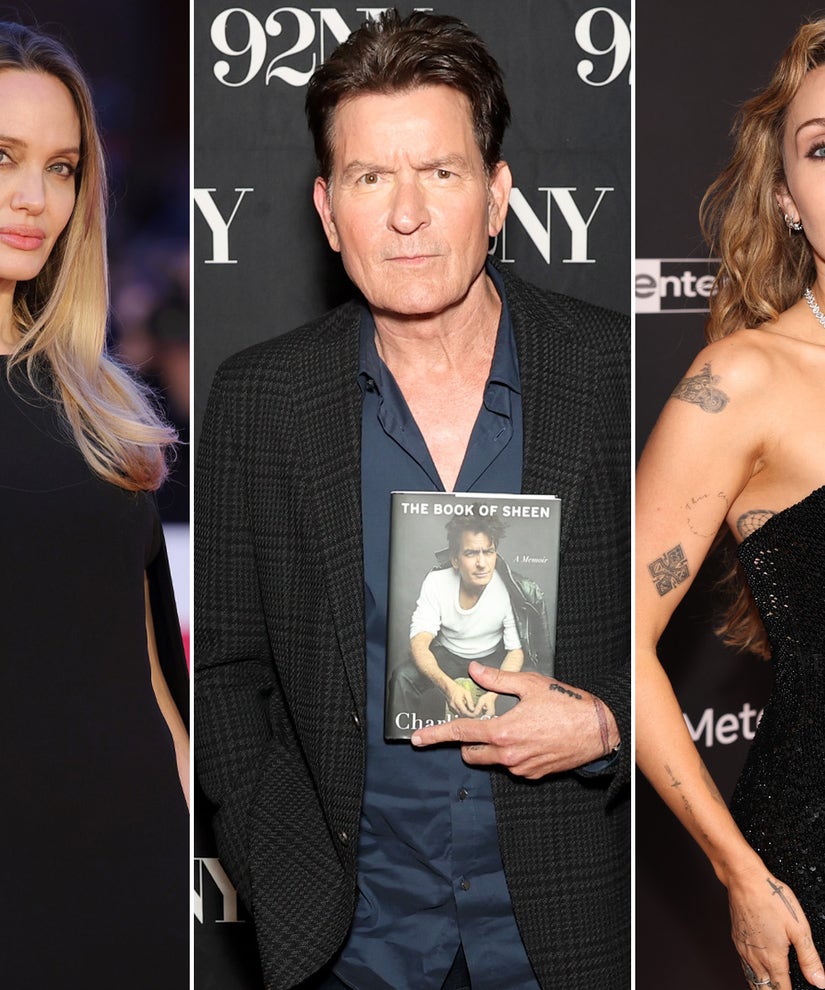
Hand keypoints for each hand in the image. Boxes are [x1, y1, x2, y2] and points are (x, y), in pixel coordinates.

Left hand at [411, 661, 618, 777]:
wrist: (598, 730)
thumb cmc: (566, 705)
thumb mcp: (531, 685)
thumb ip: (498, 680)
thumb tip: (474, 671)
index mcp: (503, 732)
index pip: (461, 734)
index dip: (436, 735)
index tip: (418, 739)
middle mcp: (509, 755)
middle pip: (471, 753)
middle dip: (468, 741)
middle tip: (482, 723)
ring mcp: (521, 768)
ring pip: (491, 760)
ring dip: (492, 746)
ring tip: (515, 725)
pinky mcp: (534, 774)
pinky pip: (512, 765)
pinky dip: (512, 752)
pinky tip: (530, 736)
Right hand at [727, 862, 824, 989]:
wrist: (744, 879)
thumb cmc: (771, 898)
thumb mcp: (799, 928)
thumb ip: (809, 958)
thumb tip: (819, 981)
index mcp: (773, 958)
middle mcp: (755, 957)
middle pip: (763, 989)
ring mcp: (743, 948)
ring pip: (751, 979)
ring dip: (762, 987)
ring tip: (770, 989)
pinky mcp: (736, 938)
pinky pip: (743, 965)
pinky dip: (751, 974)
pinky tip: (755, 970)